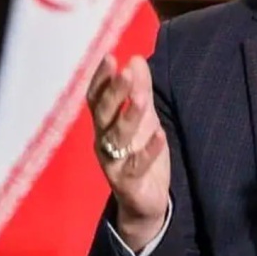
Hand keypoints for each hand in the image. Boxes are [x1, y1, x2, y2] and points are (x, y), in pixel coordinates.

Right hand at [86, 54, 169, 250]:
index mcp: (105, 124)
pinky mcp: (129, 181)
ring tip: (141, 97)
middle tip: (125, 72)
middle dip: (114, 92)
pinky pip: (137, 164)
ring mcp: (114, 162)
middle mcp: (104, 141)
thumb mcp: (144, 118)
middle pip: (103, 114)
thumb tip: (136, 59)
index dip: (100, 78)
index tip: (109, 56)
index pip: (97, 98)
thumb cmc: (140, 152)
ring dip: (129, 116)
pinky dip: (149, 149)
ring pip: (118, 137)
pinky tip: (160, 134)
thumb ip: (141, 90)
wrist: (145, 199)